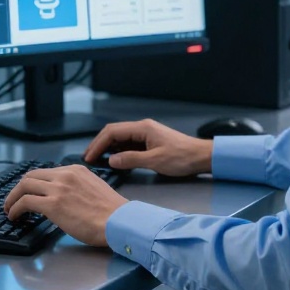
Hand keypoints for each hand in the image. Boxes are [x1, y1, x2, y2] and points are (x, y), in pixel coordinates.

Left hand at [4, 165, 127, 246]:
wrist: (119, 222)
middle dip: (19, 188)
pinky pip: (25, 202)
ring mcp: (57, 189)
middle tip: (14, 200)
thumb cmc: (112, 212)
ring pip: (24, 186)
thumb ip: (78, 187)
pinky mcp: (52, 205)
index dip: (32, 183)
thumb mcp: (94, 188)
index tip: (27, 192)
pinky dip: (15, 208)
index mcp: (75, 170)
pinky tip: (14, 216)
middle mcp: (64, 175)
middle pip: (31, 176)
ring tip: (9, 209)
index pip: (45, 172)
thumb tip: (66, 197)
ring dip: (13, 198)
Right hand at [84, 119, 212, 177]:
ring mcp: (146, 135)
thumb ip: (131, 160)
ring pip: (121, 139)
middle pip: (114, 133)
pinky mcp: (150, 143)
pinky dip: (119, 152)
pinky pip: (129, 145)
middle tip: (88, 158)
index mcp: (142, 128)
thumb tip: (111, 160)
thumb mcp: (155, 161)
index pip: (112, 132)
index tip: (89, 156)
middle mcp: (142, 128)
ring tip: (97, 160)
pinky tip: (115, 160)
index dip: (98, 144)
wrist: (201, 157)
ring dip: (108, 148)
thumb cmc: (182, 157)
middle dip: (99, 144)